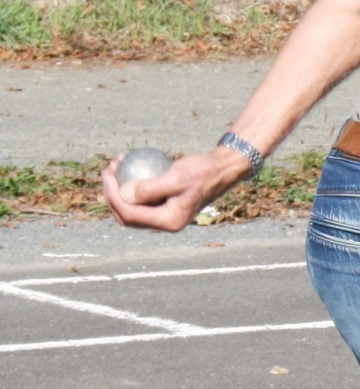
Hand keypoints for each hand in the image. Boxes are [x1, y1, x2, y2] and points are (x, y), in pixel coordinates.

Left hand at [101, 147, 247, 232]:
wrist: (222, 169)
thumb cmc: (202, 172)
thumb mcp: (176, 178)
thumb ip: (149, 190)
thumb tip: (122, 195)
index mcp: (169, 221)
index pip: (130, 214)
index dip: (114, 196)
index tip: (108, 174)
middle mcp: (166, 222)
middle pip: (128, 215)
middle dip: (112, 194)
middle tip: (108, 171)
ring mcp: (166, 214)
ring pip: (133, 207)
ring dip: (120, 189)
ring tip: (116, 167)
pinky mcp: (166, 204)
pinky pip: (143, 199)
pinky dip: (133, 185)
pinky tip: (128, 166)